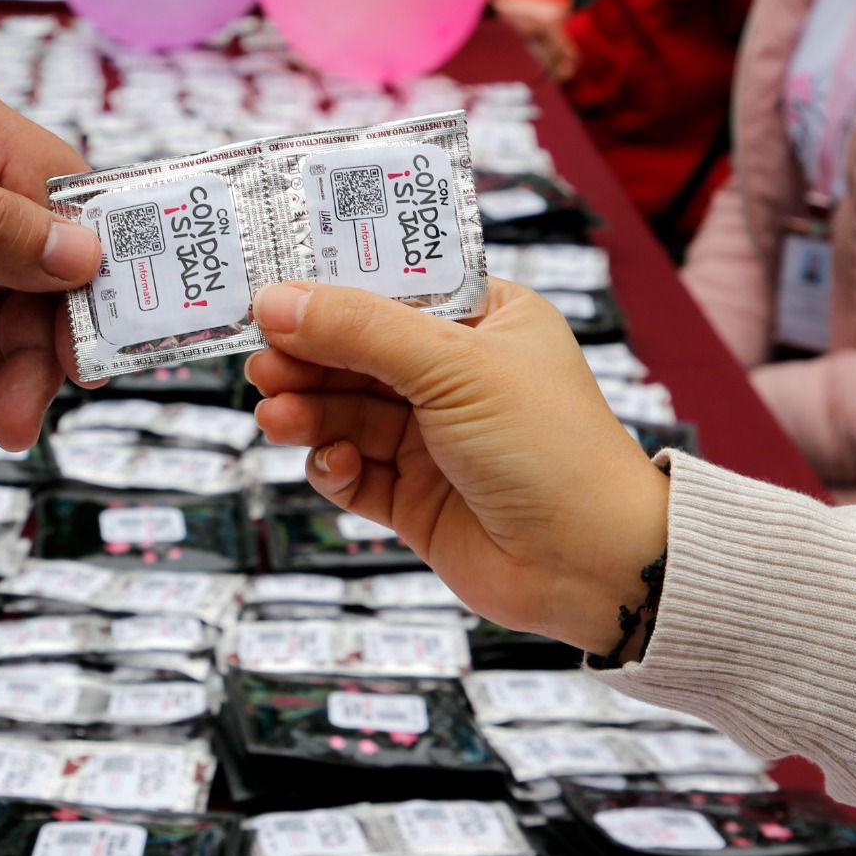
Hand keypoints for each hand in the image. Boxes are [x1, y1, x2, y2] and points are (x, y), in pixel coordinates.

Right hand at [248, 278, 668, 657]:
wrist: (592, 567)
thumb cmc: (548, 448)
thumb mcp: (453, 367)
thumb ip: (359, 331)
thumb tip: (276, 301)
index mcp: (484, 320)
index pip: (392, 288)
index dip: (330, 288)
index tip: (270, 292)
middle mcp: (456, 375)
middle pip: (356, 352)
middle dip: (307, 358)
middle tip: (262, 363)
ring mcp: (433, 438)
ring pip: (345, 413)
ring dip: (308, 413)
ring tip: (277, 418)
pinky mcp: (414, 498)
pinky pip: (353, 472)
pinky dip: (335, 467)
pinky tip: (340, 465)